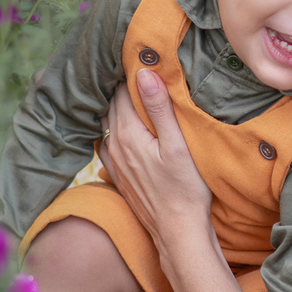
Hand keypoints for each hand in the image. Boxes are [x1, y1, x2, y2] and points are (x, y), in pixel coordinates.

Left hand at [98, 70, 214, 253]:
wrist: (178, 231)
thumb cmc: (185, 189)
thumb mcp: (177, 145)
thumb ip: (159, 109)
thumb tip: (144, 74)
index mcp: (129, 134)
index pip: (121, 93)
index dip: (130, 75)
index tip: (139, 60)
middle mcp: (114, 146)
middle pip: (110, 106)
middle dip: (121, 88)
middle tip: (133, 69)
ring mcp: (114, 162)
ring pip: (106, 125)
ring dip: (115, 108)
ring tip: (127, 94)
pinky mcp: (118, 175)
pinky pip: (107, 144)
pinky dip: (112, 130)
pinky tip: (120, 128)